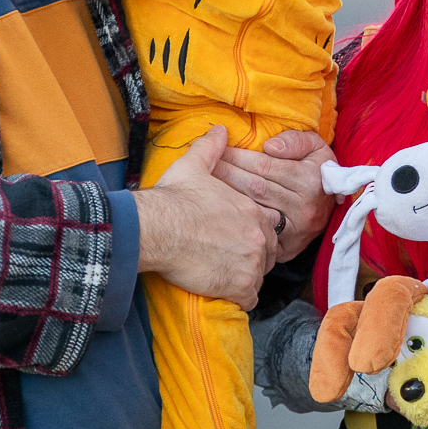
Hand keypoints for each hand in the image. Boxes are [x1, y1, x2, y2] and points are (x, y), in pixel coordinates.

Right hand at [134, 125, 276, 308]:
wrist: (158, 228)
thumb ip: (211, 148)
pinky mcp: (239, 286)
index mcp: (252, 210)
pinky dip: (237, 298)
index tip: (235, 236)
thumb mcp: (193, 166)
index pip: (269, 225)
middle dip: (252, 257)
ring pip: (258, 277)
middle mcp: (258, 236)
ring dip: (244, 278)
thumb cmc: (174, 198)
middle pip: (267, 253)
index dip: (254, 232)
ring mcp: (251, 263)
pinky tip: (221, 290)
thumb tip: (219, 129)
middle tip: (228, 258)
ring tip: (222, 275)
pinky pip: (248, 299)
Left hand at [212, 129, 334, 262]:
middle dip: (226, 174)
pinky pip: (257, 233)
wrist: (337, 206)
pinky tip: (221, 211)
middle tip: (204, 166)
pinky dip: (238, 222)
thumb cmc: (318, 170)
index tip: (218, 149)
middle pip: (254, 187)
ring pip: (253, 210)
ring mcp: (296, 230)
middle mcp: (304, 207)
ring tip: (205, 184)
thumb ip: (296, 140)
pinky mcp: (288, 248)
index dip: (238, 156)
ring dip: (226, 196)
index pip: (264, 165)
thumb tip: (270, 145)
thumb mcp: (316, 147)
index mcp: (309, 180)